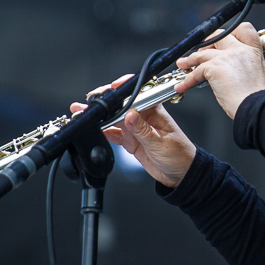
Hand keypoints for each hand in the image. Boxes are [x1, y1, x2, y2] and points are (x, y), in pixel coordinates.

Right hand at [71, 76, 195, 187]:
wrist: (181, 175)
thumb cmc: (180, 156)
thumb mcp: (161, 143)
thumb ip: (143, 130)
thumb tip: (130, 114)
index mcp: (155, 111)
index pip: (137, 95)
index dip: (122, 90)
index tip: (110, 88)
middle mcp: (144, 117)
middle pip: (121, 106)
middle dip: (104, 103)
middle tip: (88, 103)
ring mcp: (136, 129)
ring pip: (114, 119)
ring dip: (99, 118)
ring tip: (83, 114)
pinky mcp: (131, 141)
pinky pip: (115, 134)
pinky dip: (104, 133)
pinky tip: (94, 132)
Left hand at [174, 22, 264, 118]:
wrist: (255, 106)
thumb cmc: (256, 96)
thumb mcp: (259, 72)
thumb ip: (246, 63)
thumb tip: (235, 67)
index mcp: (253, 50)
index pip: (244, 28)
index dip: (232, 32)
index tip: (222, 40)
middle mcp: (239, 50)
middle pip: (218, 36)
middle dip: (206, 43)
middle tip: (200, 52)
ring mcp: (226, 57)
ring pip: (202, 53)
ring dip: (190, 60)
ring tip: (183, 65)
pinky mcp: (214, 67)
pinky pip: (196, 71)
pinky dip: (187, 79)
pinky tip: (183, 85)